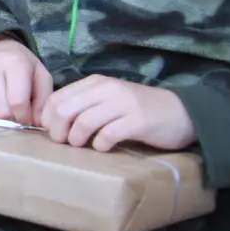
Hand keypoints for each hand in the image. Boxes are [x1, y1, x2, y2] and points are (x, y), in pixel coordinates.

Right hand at [0, 37, 53, 126]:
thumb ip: (44, 100)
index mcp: (14, 62)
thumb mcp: (40, 75)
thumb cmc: (20, 64)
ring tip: (5, 106)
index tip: (28, 118)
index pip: (17, 102)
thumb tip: (36, 123)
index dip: (25, 117)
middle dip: (12, 119)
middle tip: (17, 115)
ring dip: (0, 117)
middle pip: (1, 112)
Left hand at [38, 76, 196, 152]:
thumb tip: (53, 123)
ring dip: (76, 140)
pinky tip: (104, 147)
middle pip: (64, 110)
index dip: (47, 118)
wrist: (182, 112)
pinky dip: (99, 145)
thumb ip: (84, 106)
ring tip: (82, 146)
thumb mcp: (108, 100)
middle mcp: (107, 89)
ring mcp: (123, 104)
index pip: (56, 98)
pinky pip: (107, 135)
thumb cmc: (139, 110)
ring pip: (82, 122)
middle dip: (57, 131)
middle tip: (64, 143)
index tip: (52, 132)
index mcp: (96, 83)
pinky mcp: (138, 121)